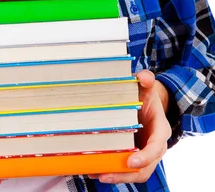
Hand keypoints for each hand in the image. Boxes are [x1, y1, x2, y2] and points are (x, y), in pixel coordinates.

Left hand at [87, 69, 171, 185]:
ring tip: (96, 174)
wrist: (146, 103)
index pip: (156, 147)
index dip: (145, 157)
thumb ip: (145, 80)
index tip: (131, 161)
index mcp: (160, 130)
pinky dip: (112, 171)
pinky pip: (125, 169)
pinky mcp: (133, 156)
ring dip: (117, 177)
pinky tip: (94, 170)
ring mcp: (144, 154)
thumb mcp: (146, 86)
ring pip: (134, 173)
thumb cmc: (145, 95)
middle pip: (145, 168)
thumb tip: (143, 77)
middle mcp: (154, 146)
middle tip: (106, 174)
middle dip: (126, 174)